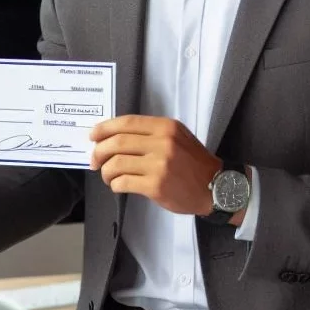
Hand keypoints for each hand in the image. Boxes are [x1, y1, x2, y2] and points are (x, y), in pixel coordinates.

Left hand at [90, 116, 220, 215]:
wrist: (217, 186)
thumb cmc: (194, 162)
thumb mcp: (177, 137)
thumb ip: (150, 133)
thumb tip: (113, 136)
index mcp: (165, 127)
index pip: (126, 123)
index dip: (104, 129)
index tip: (93, 136)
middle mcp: (162, 143)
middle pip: (116, 143)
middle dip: (99, 152)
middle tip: (94, 161)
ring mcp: (159, 165)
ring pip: (116, 164)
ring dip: (105, 171)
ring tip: (108, 176)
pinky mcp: (156, 186)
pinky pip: (123, 182)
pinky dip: (115, 184)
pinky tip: (118, 186)